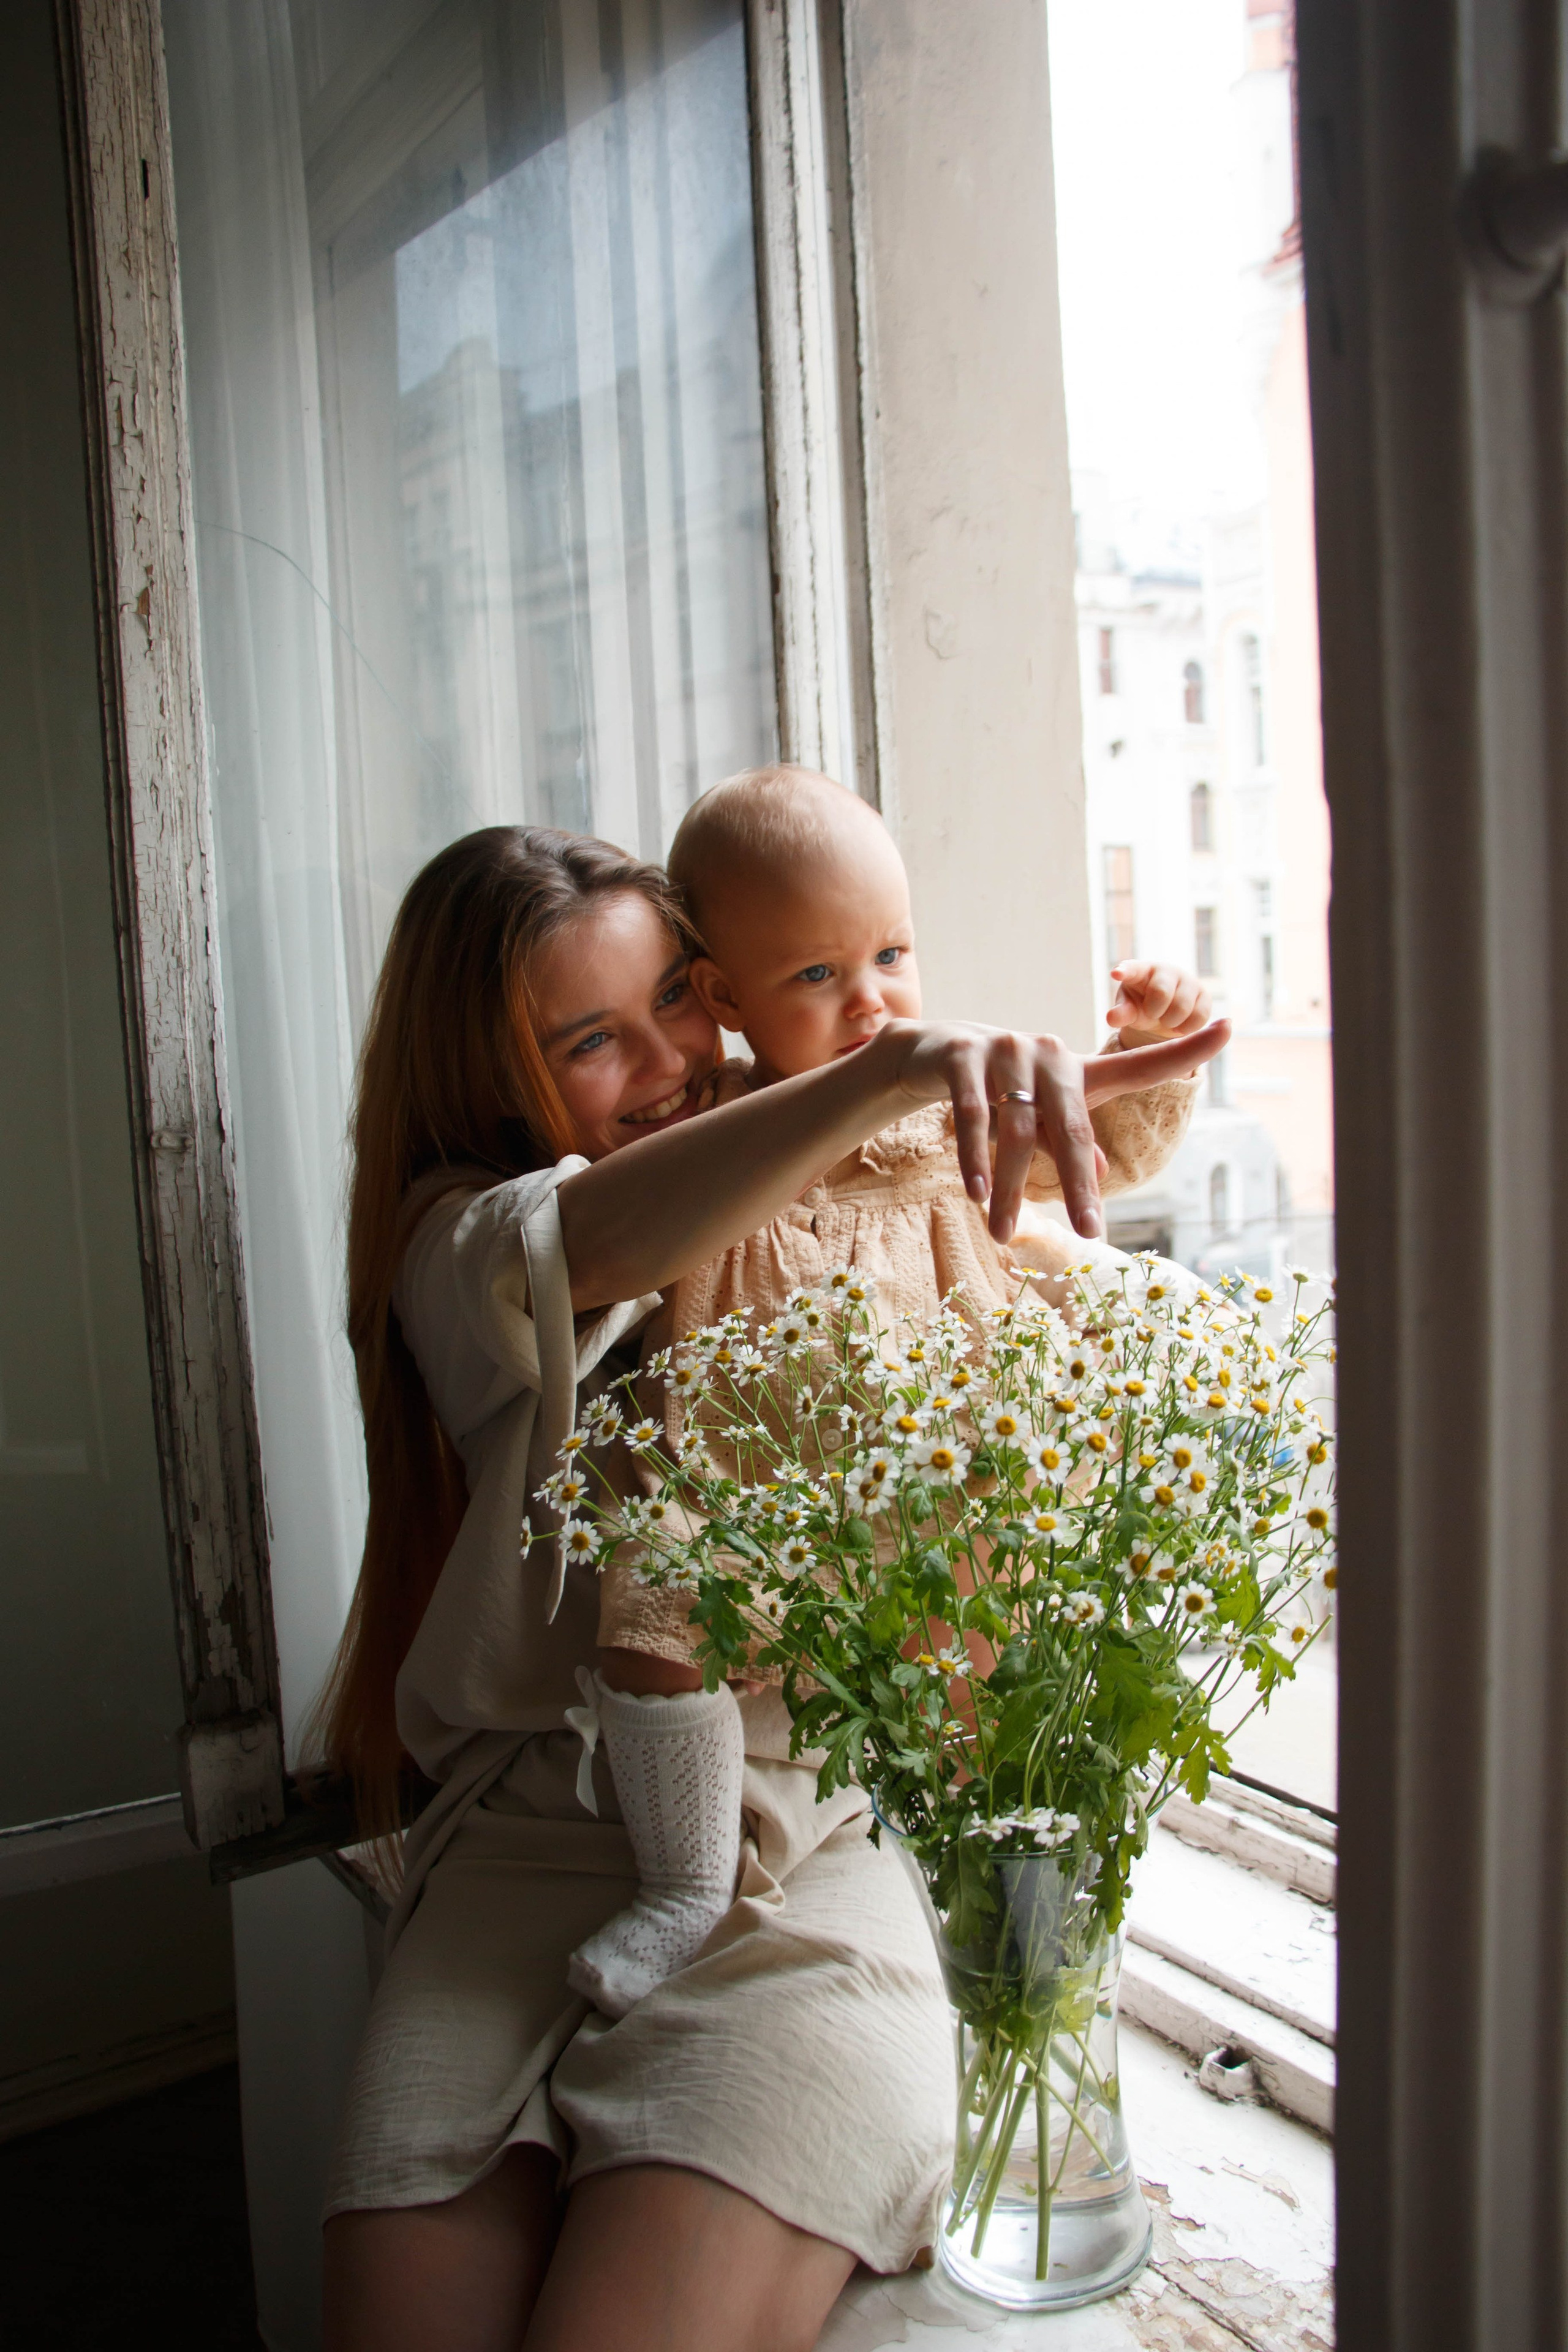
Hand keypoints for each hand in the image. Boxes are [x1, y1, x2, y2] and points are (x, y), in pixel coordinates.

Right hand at [881, 1016, 1229, 1243]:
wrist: (931, 1053)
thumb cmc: (1001, 1092)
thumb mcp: (1039, 1118)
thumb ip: (1069, 1142)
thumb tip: (1104, 1176)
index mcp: (1078, 1069)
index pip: (1139, 1063)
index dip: (1186, 1048)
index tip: (1230, 1026)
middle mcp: (1050, 1053)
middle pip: (1073, 1128)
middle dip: (1079, 1187)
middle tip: (1088, 1234)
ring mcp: (1006, 1050)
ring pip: (1016, 1130)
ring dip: (1011, 1189)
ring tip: (1004, 1234)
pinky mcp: (964, 1053)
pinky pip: (973, 1113)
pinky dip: (975, 1156)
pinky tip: (978, 1191)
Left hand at [1106, 960, 1212, 1045]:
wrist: (1165, 1015)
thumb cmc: (1141, 1008)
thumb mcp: (1129, 1011)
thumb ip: (1121, 1013)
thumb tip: (1111, 1018)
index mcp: (1141, 971)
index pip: (1132, 968)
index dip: (1125, 971)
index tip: (1116, 974)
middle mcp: (1165, 971)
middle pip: (1161, 992)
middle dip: (1154, 1011)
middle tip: (1153, 1014)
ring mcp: (1187, 980)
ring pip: (1182, 1006)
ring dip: (1171, 1022)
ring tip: (1165, 1020)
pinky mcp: (1204, 995)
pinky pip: (1199, 1016)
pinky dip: (1187, 1028)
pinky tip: (1179, 1025)